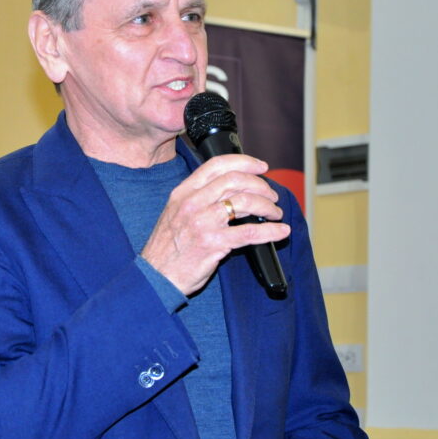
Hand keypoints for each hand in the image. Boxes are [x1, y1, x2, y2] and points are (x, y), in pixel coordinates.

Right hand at [141, 154, 291, 294]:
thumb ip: (198, 198)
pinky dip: (271, 231)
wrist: (157, 275)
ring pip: (245, 202)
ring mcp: (203, 222)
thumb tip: (231, 190)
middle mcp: (192, 203)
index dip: (244, 162)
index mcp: (183, 192)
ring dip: (267, 206)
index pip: (216, 165)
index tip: (261, 166)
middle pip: (235, 180)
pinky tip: (280, 231)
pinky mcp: (213, 243)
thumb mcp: (176, 213)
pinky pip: (250, 232)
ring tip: (274, 213)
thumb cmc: (168, 247)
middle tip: (271, 195)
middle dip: (260, 185)